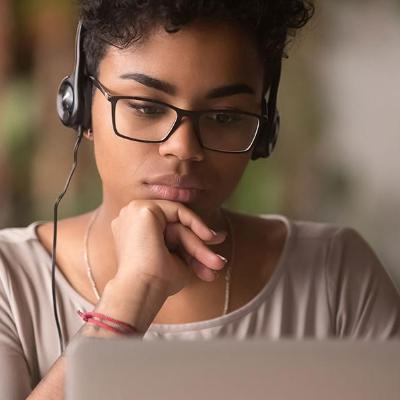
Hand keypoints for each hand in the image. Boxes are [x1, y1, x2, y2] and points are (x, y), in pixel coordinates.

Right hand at [110, 200, 226, 296]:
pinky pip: (178, 210)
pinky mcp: (143, 209)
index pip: (168, 232)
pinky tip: (207, 238)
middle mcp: (130, 220)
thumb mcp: (177, 260)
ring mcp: (134, 212)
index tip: (214, 259)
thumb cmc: (156, 284)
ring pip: (178, 222)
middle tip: (219, 262)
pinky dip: (195, 223)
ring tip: (215, 263)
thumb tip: (216, 234)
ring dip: (199, 244)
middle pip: (175, 228)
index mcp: (133, 233)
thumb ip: (187, 244)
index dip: (193, 243)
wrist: (142, 290)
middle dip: (200, 246)